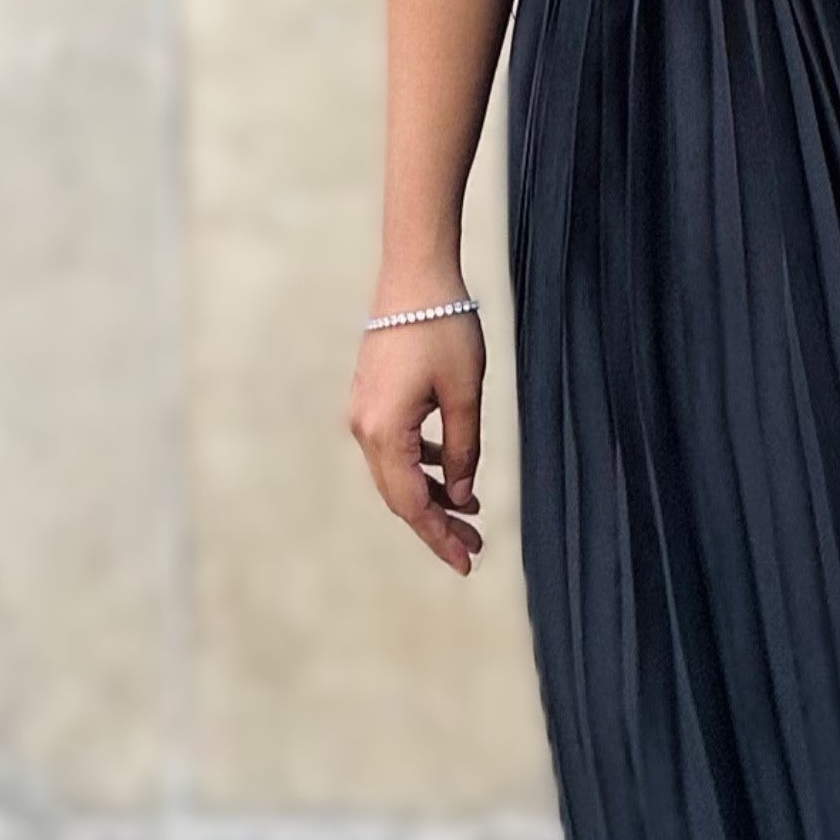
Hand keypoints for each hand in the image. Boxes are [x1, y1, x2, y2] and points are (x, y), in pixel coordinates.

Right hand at [348, 299, 488, 570]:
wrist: (416, 276)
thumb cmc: (445, 330)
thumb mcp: (466, 395)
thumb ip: (464, 451)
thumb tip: (464, 496)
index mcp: (385, 432)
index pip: (412, 503)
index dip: (439, 537)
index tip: (467, 563)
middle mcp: (364, 428)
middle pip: (400, 495)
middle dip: (438, 524)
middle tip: (475, 548)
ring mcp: (364, 413)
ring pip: (397, 473)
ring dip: (432, 495)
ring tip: (471, 515)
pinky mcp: (371, 399)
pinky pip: (395, 448)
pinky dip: (423, 466)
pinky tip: (452, 471)